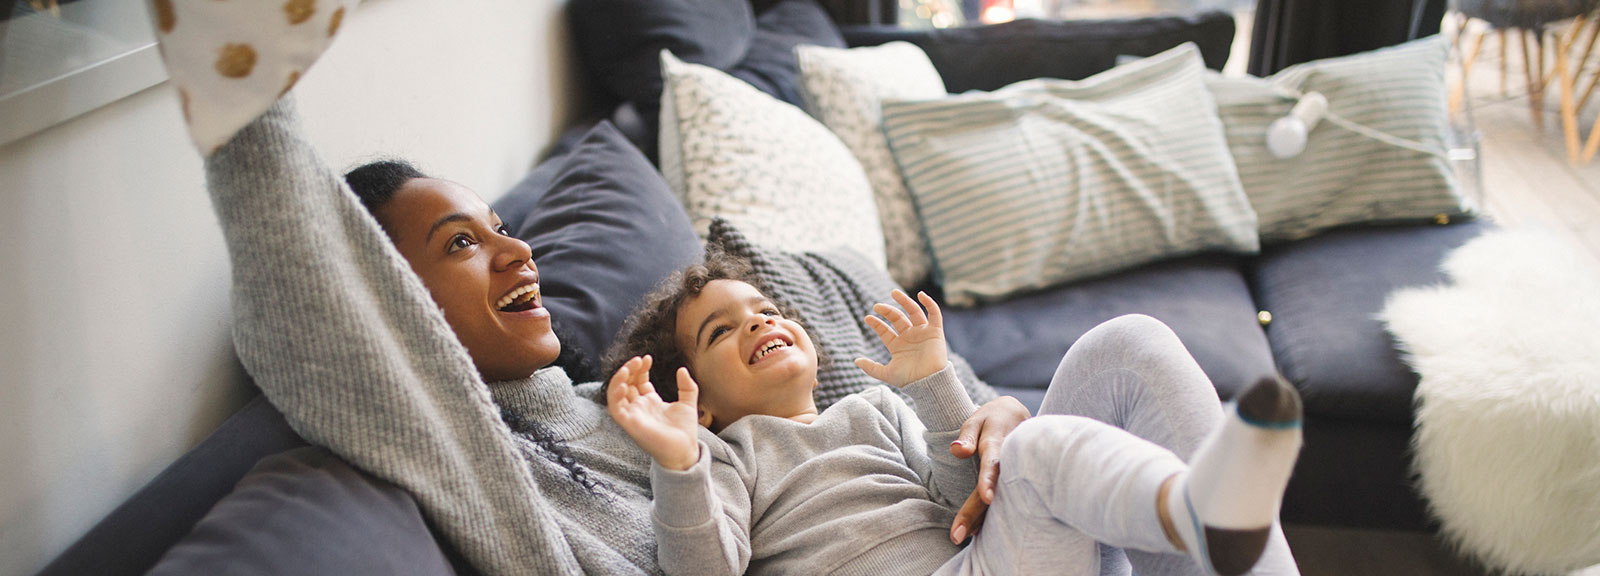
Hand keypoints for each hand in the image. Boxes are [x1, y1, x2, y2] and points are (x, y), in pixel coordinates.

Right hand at [605, 356, 700, 470]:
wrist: (685, 450)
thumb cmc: (685, 430)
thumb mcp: (688, 403)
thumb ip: (686, 386)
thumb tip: (682, 369)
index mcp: (650, 402)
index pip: (638, 381)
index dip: (640, 368)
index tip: (648, 358)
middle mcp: (639, 407)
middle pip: (627, 384)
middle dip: (630, 369)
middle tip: (639, 360)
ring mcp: (633, 415)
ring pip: (616, 394)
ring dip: (619, 379)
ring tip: (629, 367)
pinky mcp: (629, 424)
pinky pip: (615, 409)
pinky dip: (615, 396)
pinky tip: (623, 384)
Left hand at [855, 290, 948, 386]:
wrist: (929, 383)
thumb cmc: (909, 380)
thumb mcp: (886, 374)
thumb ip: (871, 368)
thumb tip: (855, 360)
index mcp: (898, 346)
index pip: (885, 330)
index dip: (876, 324)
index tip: (867, 318)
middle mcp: (910, 337)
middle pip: (897, 318)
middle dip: (887, 311)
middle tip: (877, 306)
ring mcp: (922, 333)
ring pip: (913, 312)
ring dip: (904, 301)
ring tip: (894, 292)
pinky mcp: (935, 331)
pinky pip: (934, 314)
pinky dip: (929, 303)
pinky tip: (921, 295)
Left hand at [948, 396, 1030, 543]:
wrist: (1017, 415)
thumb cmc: (991, 419)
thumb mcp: (977, 420)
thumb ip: (966, 435)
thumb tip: (957, 451)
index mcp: (998, 444)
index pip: (992, 463)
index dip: (989, 480)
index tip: (987, 498)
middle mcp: (1010, 463)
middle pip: (994, 491)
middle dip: (977, 514)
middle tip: (957, 535)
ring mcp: (1016, 474)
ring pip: (1001, 500)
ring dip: (983, 521)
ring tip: (963, 538)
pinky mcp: (1015, 482)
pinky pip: (1004, 500)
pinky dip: (991, 516)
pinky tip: (977, 531)